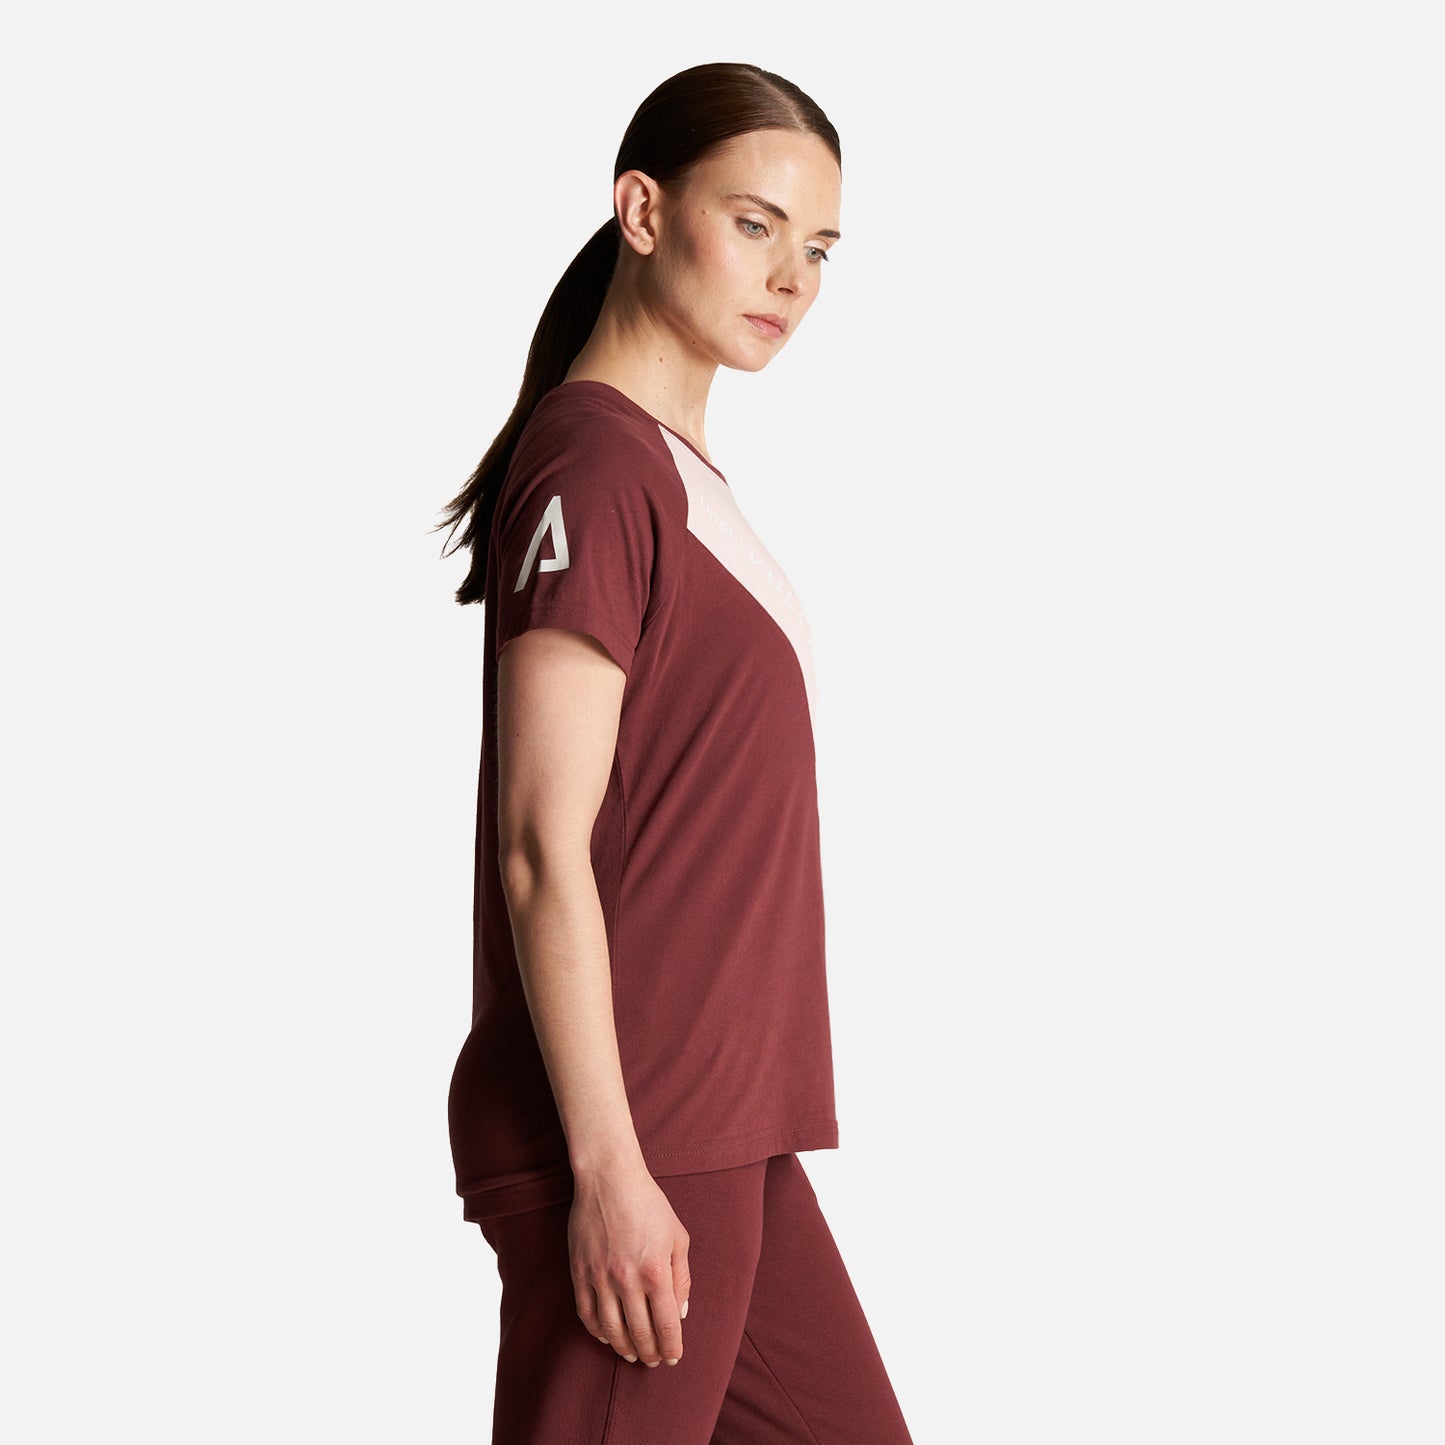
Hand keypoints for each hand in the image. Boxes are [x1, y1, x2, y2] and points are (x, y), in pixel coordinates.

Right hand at [568, 1161, 690, 1366]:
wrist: (609, 1179)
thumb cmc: (649, 1204)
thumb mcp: (678, 1237)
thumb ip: (682, 1277)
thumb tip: (680, 1312)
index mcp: (656, 1271)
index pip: (666, 1325)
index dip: (671, 1346)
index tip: (674, 1357)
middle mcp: (627, 1279)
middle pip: (639, 1333)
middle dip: (649, 1353)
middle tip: (654, 1360)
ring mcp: (600, 1277)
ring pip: (611, 1330)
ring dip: (623, 1348)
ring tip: (632, 1354)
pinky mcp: (579, 1272)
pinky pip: (586, 1313)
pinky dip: (596, 1331)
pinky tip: (607, 1336)